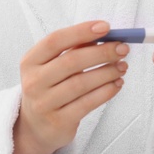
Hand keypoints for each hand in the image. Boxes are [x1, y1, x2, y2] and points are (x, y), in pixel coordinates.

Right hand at [13, 20, 126, 153]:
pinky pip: (88, 103)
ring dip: (107, 72)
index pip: (55, 40)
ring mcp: (45, 103)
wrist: (35, 126)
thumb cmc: (50, 88)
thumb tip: (105, 34)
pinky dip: (106, 91)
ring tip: (122, 67)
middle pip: (71, 61)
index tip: (106, 27)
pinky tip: (117, 84)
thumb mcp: (53, 66)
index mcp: (31, 61)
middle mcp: (34, 82)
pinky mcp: (59, 121)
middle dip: (101, 52)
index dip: (81, 31)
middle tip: (122, 49)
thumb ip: (74, 50)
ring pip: (81, 83)